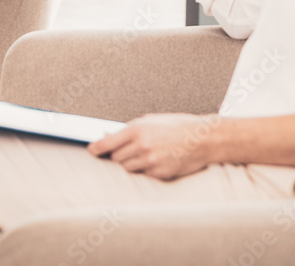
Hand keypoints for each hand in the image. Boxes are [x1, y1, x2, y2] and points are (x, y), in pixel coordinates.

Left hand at [87, 113, 216, 180]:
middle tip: (130, 149)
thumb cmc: (178, 126)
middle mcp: (142, 146)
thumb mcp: (151, 120)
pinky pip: (144, 174)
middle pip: (117, 158)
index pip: (108, 143)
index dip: (96, 148)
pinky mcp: (160, 173)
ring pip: (128, 168)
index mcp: (138, 129)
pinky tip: (159, 159)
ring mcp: (151, 161)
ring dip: (132, 163)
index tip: (91, 151)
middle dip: (119, 154)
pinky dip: (147, 169)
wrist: (203, 139)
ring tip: (147, 153)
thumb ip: (129, 129)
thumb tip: (108, 135)